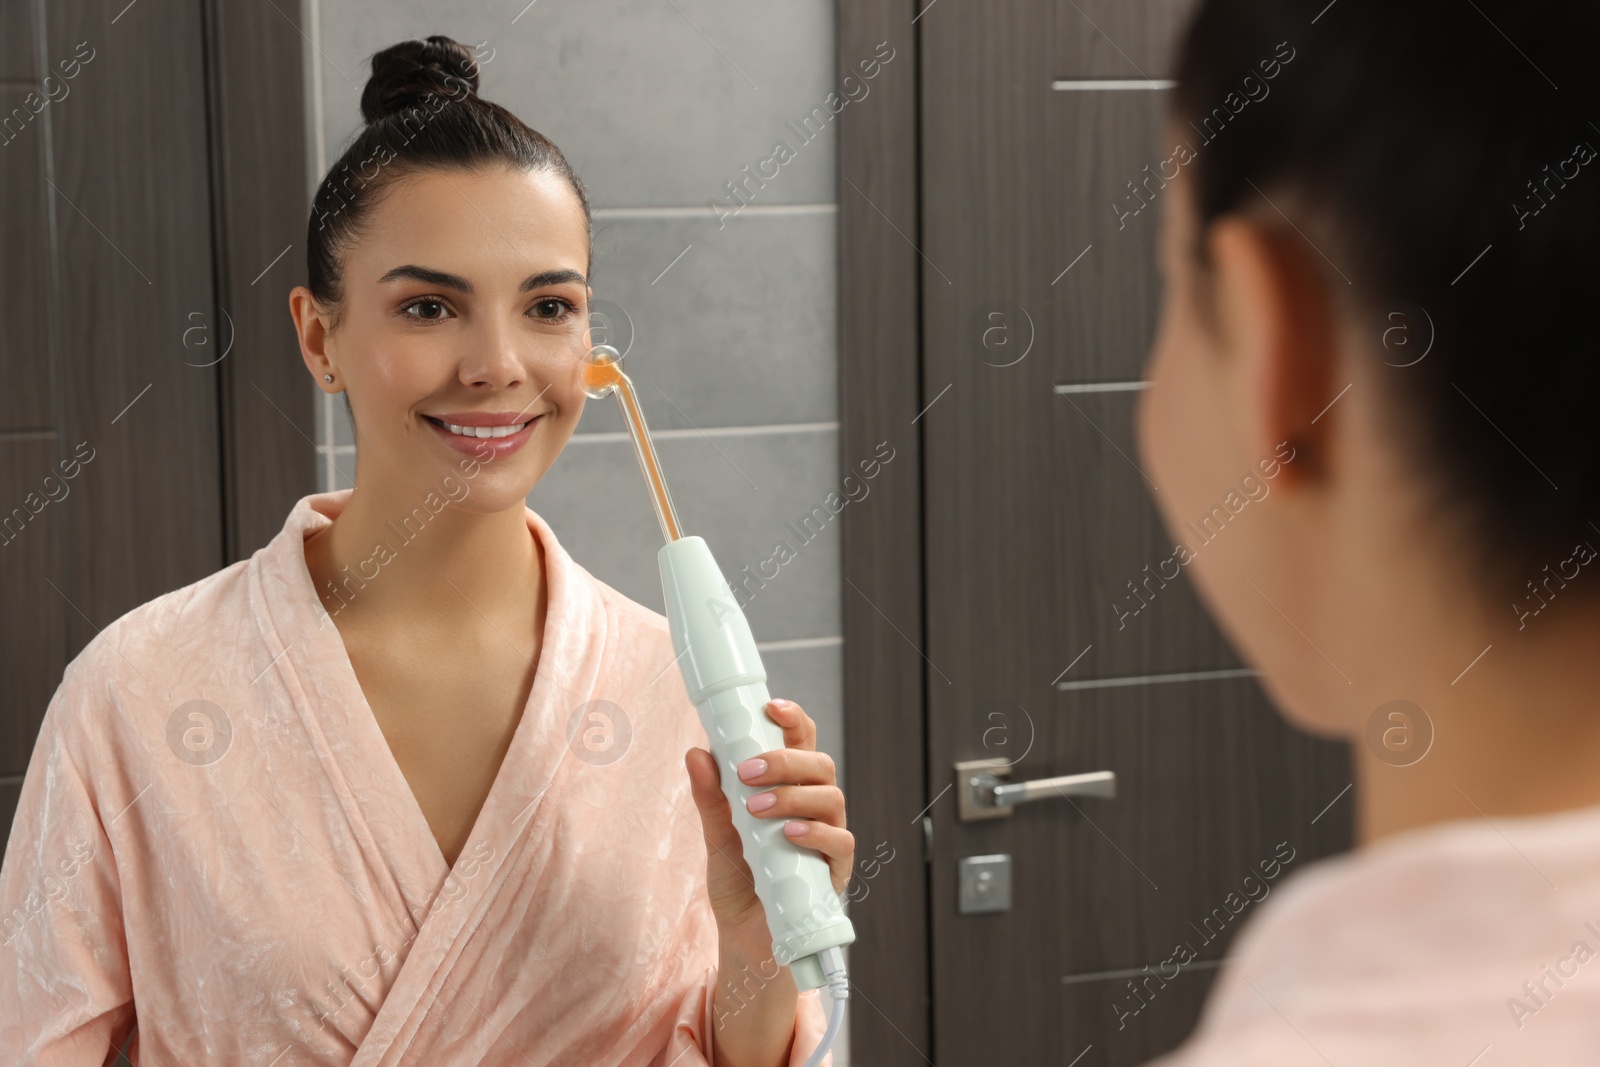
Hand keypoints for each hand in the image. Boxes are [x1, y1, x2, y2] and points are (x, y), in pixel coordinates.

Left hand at [685, 697, 853, 942]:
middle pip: (819, 764)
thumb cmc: (739, 882)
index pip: (801, 743)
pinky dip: (815, 832)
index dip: (793, 720)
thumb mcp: (716, 836)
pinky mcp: (836, 870)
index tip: (771, 706)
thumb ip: (711, 798)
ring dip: (794, 795)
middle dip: (785, 760)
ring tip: (757, 808)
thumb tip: (696, 753)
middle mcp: (815, 807)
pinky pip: (840, 841)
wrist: (746, 939)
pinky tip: (789, 833)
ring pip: (831, 797)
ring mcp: (829, 836)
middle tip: (747, 771)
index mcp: (791, 789)